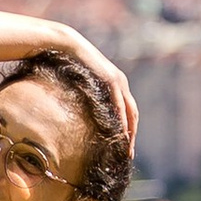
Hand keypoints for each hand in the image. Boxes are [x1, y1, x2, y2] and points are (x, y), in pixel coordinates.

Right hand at [45, 22, 138, 154]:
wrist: (67, 46)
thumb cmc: (68, 64)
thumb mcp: (79, 85)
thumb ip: (84, 97)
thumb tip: (75, 114)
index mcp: (115, 86)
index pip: (127, 112)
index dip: (128, 130)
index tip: (124, 147)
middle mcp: (121, 84)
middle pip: (133, 115)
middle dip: (132, 136)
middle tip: (128, 154)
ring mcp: (119, 81)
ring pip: (130, 111)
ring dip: (131, 132)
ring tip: (127, 148)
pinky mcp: (112, 80)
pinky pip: (120, 104)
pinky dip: (123, 119)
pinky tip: (123, 132)